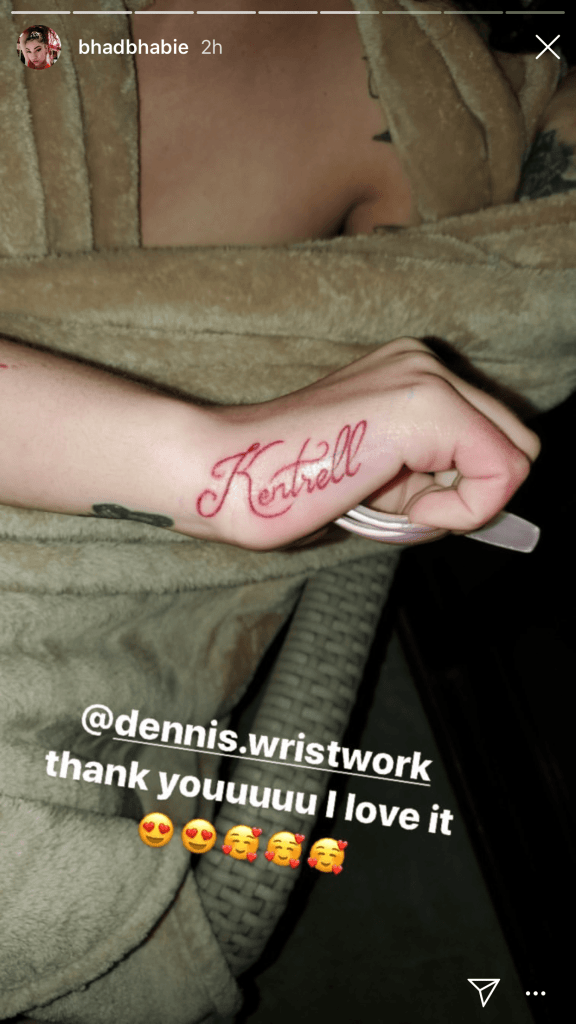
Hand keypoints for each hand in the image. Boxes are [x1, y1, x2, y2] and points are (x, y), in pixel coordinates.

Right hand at [212, 338, 538, 549]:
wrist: (228, 474)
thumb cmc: (287, 486)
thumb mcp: (379, 480)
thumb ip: (432, 478)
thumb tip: (492, 503)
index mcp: (409, 374)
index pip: (489, 437)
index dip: (465, 489)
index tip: (409, 507)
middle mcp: (423, 362)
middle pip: (513, 442)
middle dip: (472, 490)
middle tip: (406, 508)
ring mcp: (426, 376)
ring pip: (515, 457)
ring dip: (462, 499)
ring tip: (389, 501)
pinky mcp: (428, 403)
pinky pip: (501, 472)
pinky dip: (463, 510)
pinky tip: (404, 509)